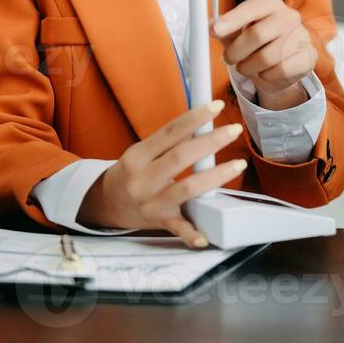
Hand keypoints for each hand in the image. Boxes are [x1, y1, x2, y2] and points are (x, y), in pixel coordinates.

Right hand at [78, 100, 245, 243]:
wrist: (106, 205)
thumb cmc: (130, 174)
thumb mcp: (142, 153)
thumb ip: (169, 142)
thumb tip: (201, 123)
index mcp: (137, 156)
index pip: (170, 132)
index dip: (194, 118)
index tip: (216, 106)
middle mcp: (143, 180)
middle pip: (180, 157)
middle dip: (210, 142)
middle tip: (234, 130)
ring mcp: (151, 203)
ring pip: (186, 189)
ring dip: (215, 177)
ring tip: (238, 165)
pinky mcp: (160, 222)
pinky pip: (178, 229)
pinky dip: (192, 234)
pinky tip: (207, 236)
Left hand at [214, 0, 317, 109]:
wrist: (281, 66)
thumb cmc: (256, 45)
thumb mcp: (237, 35)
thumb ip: (224, 29)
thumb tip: (210, 26)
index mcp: (270, 3)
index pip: (251, 8)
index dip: (233, 19)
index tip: (216, 30)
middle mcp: (289, 15)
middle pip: (257, 34)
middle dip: (236, 51)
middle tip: (228, 59)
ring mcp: (301, 35)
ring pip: (267, 57)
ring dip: (249, 67)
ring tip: (246, 67)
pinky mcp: (308, 56)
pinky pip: (281, 70)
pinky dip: (267, 76)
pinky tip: (264, 73)